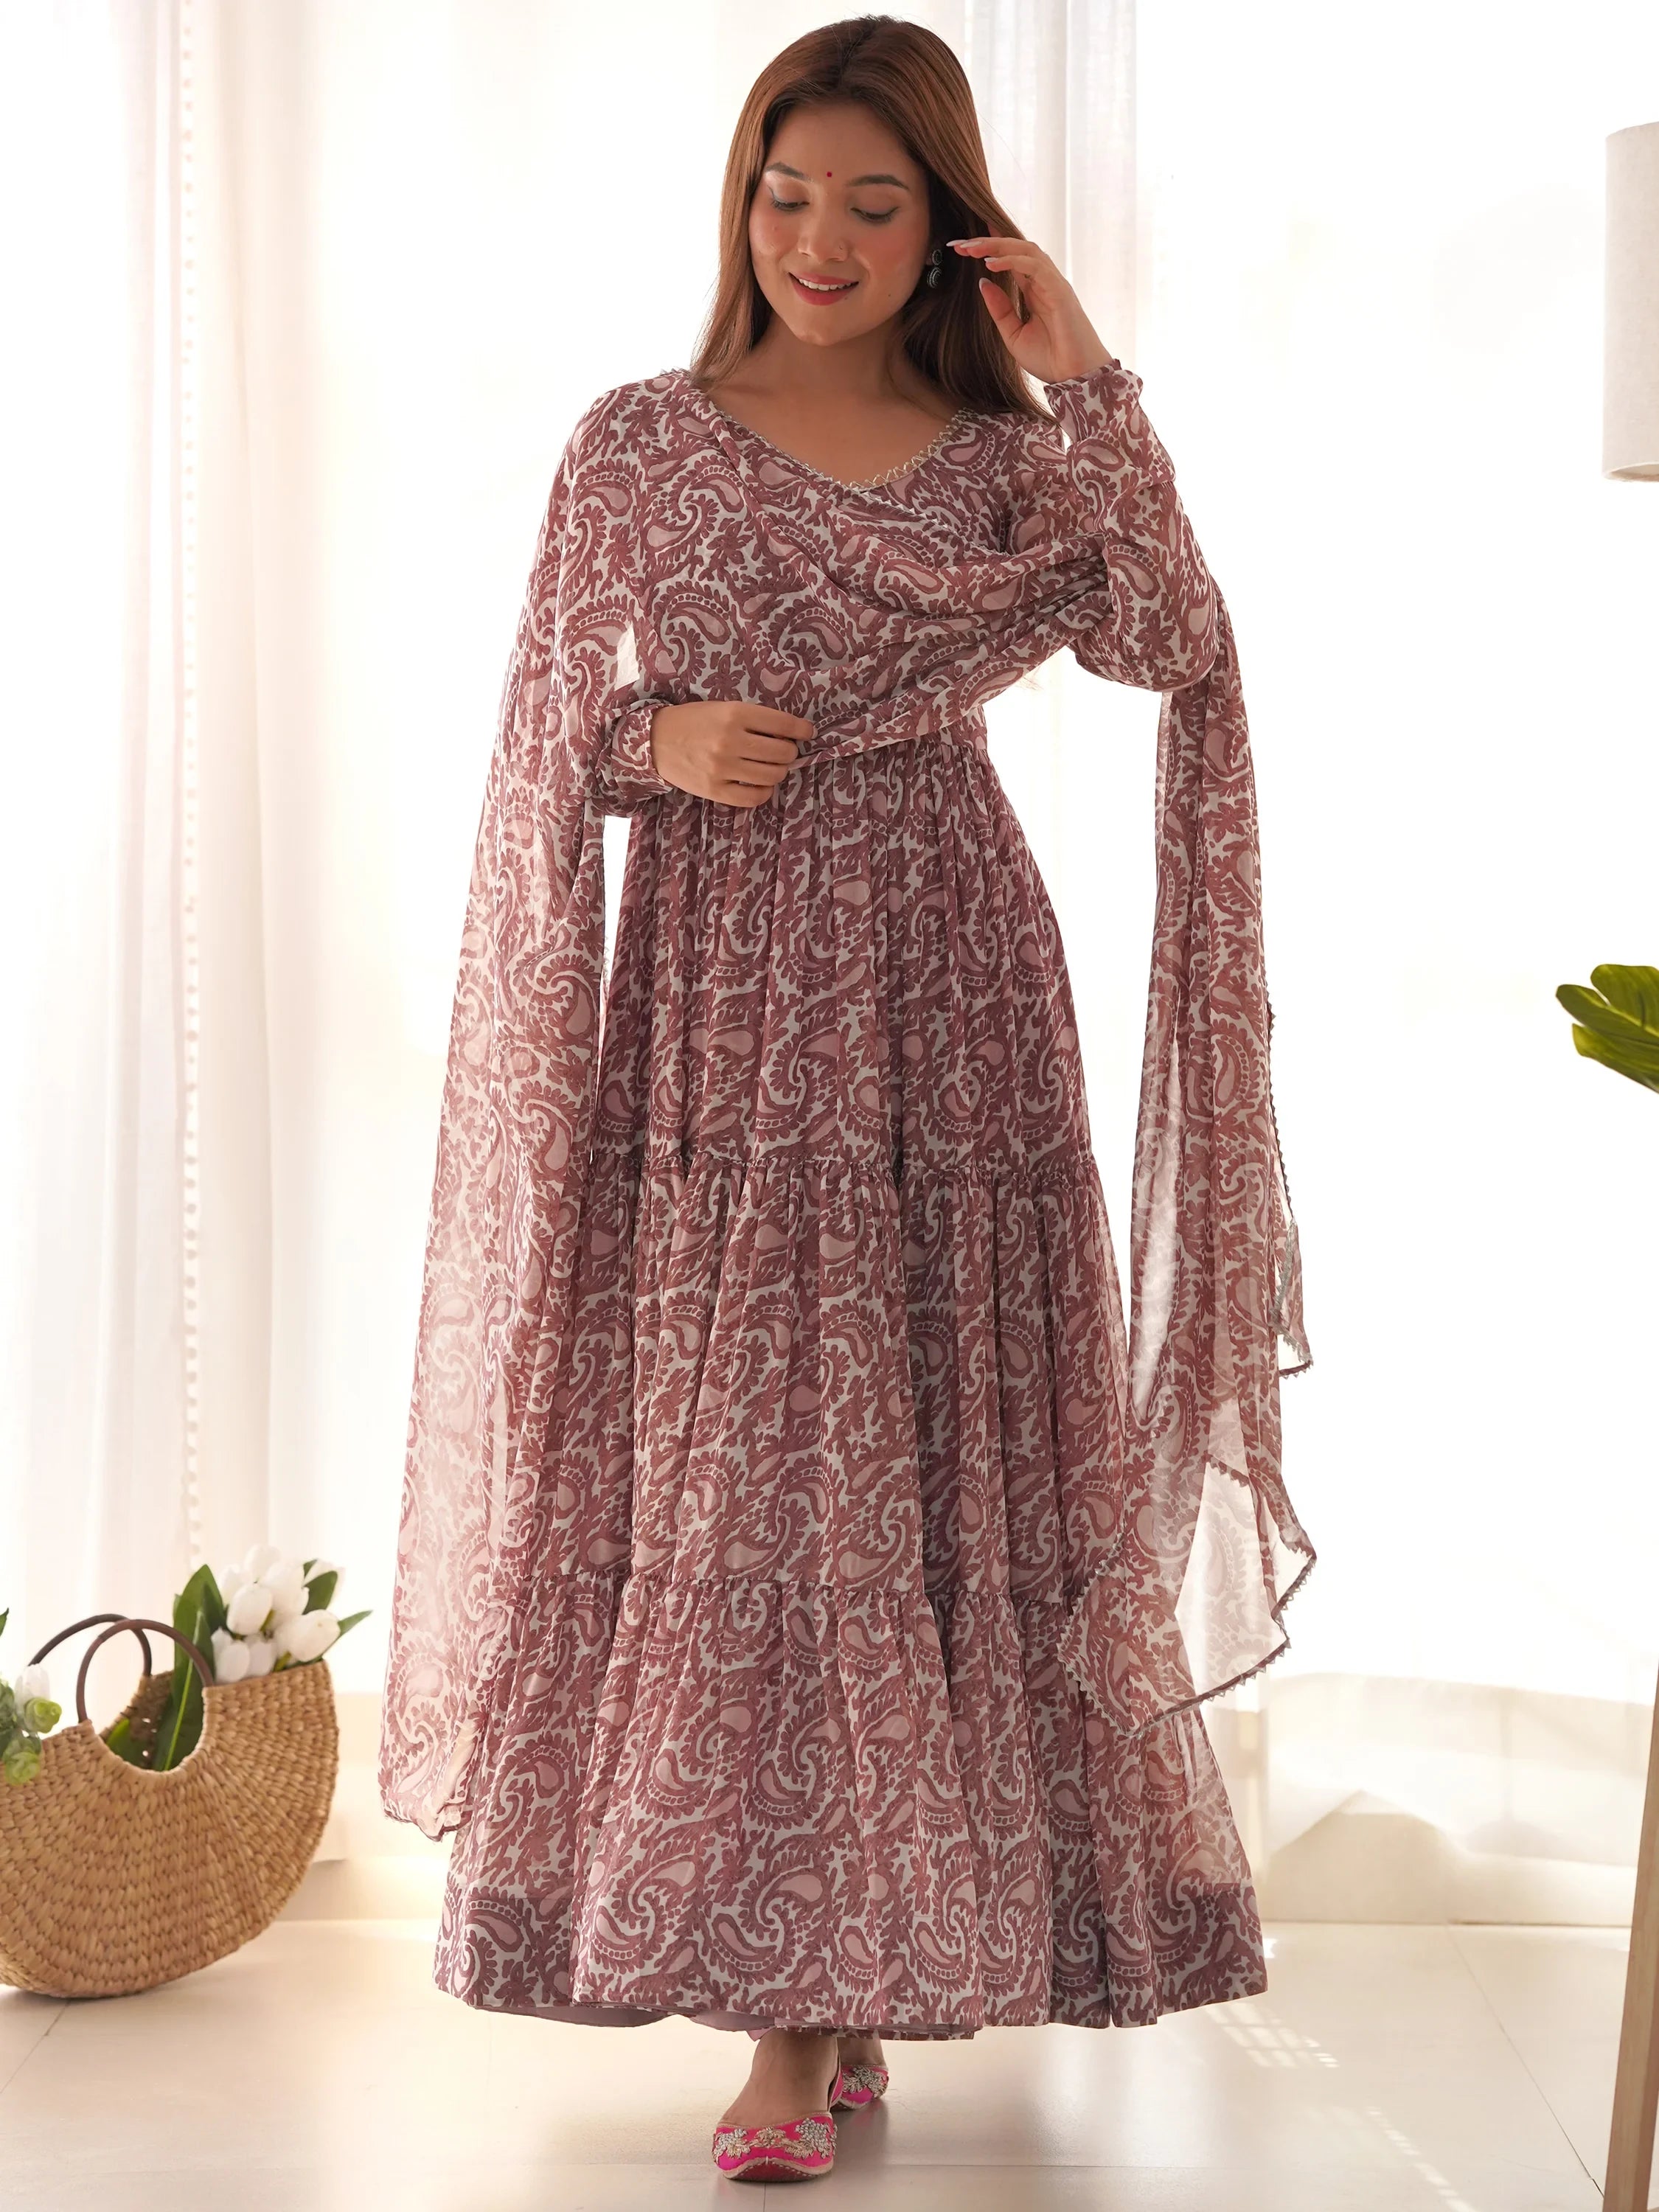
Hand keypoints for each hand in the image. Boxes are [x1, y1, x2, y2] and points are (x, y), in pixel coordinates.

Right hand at [648, 700, 813, 806]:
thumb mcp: (723, 708)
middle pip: (783, 753)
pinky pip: (754, 797)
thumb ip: (753, 720)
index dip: (802, 729)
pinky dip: (765, 792)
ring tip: (770, 767)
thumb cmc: (694, 721)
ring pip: (772, 775)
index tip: (807, 732)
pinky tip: (761, 784)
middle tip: (782, 751)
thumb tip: (789, 735)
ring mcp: (722, 768)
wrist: (656, 741)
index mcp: (734, 714)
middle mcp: (730, 741)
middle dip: (789, 752)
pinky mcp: (715, 790)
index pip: (783, 723)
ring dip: (778, 772)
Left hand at [947, 235, 1112, 384]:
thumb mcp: (1013, 335)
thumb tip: (982, 282)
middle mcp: (1044, 281)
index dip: (990, 247)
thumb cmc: (1050, 359)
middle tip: (960, 245)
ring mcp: (1053, 283)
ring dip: (997, 245)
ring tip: (972, 248)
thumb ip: (1000, 310)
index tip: (963, 246)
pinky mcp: (1060, 290)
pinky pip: (1034, 266)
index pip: (1011, 259)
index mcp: (1034, 290)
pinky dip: (1012, 261)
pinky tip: (990, 263)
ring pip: (1026, 250)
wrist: (1073, 378)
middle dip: (987, 242)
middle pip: (1016, 249)